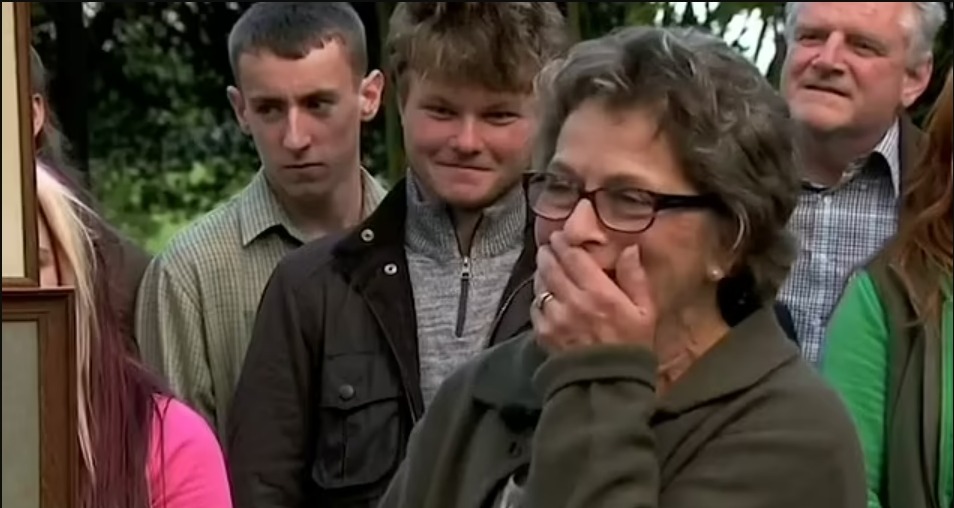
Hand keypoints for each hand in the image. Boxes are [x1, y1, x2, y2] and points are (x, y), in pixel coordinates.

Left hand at [531, 233, 656, 353]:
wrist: (609, 385)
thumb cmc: (632, 345)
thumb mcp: (645, 311)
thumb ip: (635, 278)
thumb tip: (629, 248)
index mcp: (599, 292)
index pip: (573, 257)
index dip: (564, 242)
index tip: (560, 236)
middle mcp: (573, 301)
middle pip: (551, 266)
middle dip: (548, 252)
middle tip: (548, 246)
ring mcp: (555, 317)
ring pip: (540, 284)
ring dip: (541, 271)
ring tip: (544, 265)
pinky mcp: (543, 333)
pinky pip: (535, 306)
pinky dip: (538, 297)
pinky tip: (544, 295)